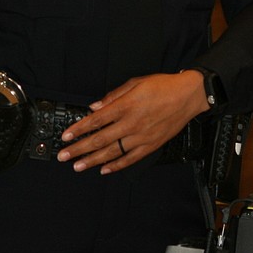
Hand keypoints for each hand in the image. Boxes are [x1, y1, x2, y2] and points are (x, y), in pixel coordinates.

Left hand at [56, 70, 209, 173]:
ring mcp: (141, 137)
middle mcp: (132, 123)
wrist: (188, 96)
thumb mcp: (135, 83)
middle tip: (64, 155)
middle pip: (100, 139)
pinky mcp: (151, 145)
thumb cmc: (162, 86)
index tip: (66, 136)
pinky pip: (131, 159)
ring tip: (78, 166)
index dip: (79, 129)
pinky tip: (104, 170)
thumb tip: (95, 107)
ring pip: (112, 152)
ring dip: (93, 160)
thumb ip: (113, 96)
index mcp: (126, 106)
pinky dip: (116, 166)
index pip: (96, 120)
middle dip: (79, 148)